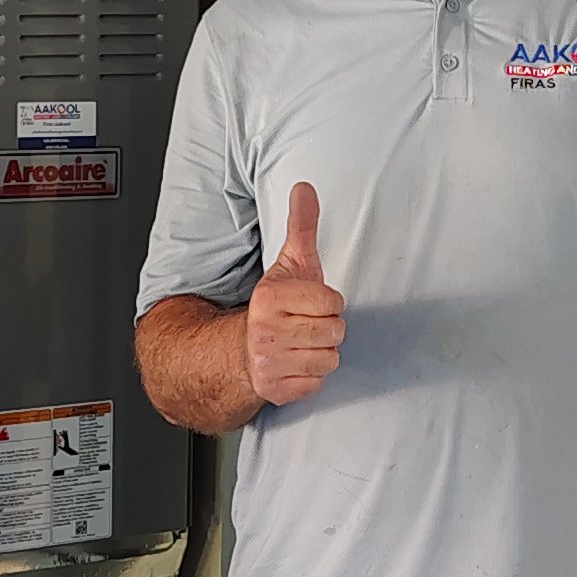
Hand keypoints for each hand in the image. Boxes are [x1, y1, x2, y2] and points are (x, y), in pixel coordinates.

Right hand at [244, 182, 344, 408]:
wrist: (242, 349)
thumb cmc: (277, 306)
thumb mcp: (290, 263)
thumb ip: (301, 225)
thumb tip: (304, 187)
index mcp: (270, 297)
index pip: (332, 303)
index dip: (328, 304)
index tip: (310, 304)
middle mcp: (265, 331)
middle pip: (335, 332)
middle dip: (327, 330)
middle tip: (306, 326)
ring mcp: (267, 363)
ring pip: (330, 360)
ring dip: (321, 354)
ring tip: (302, 345)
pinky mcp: (274, 390)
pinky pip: (317, 384)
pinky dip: (310, 377)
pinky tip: (295, 364)